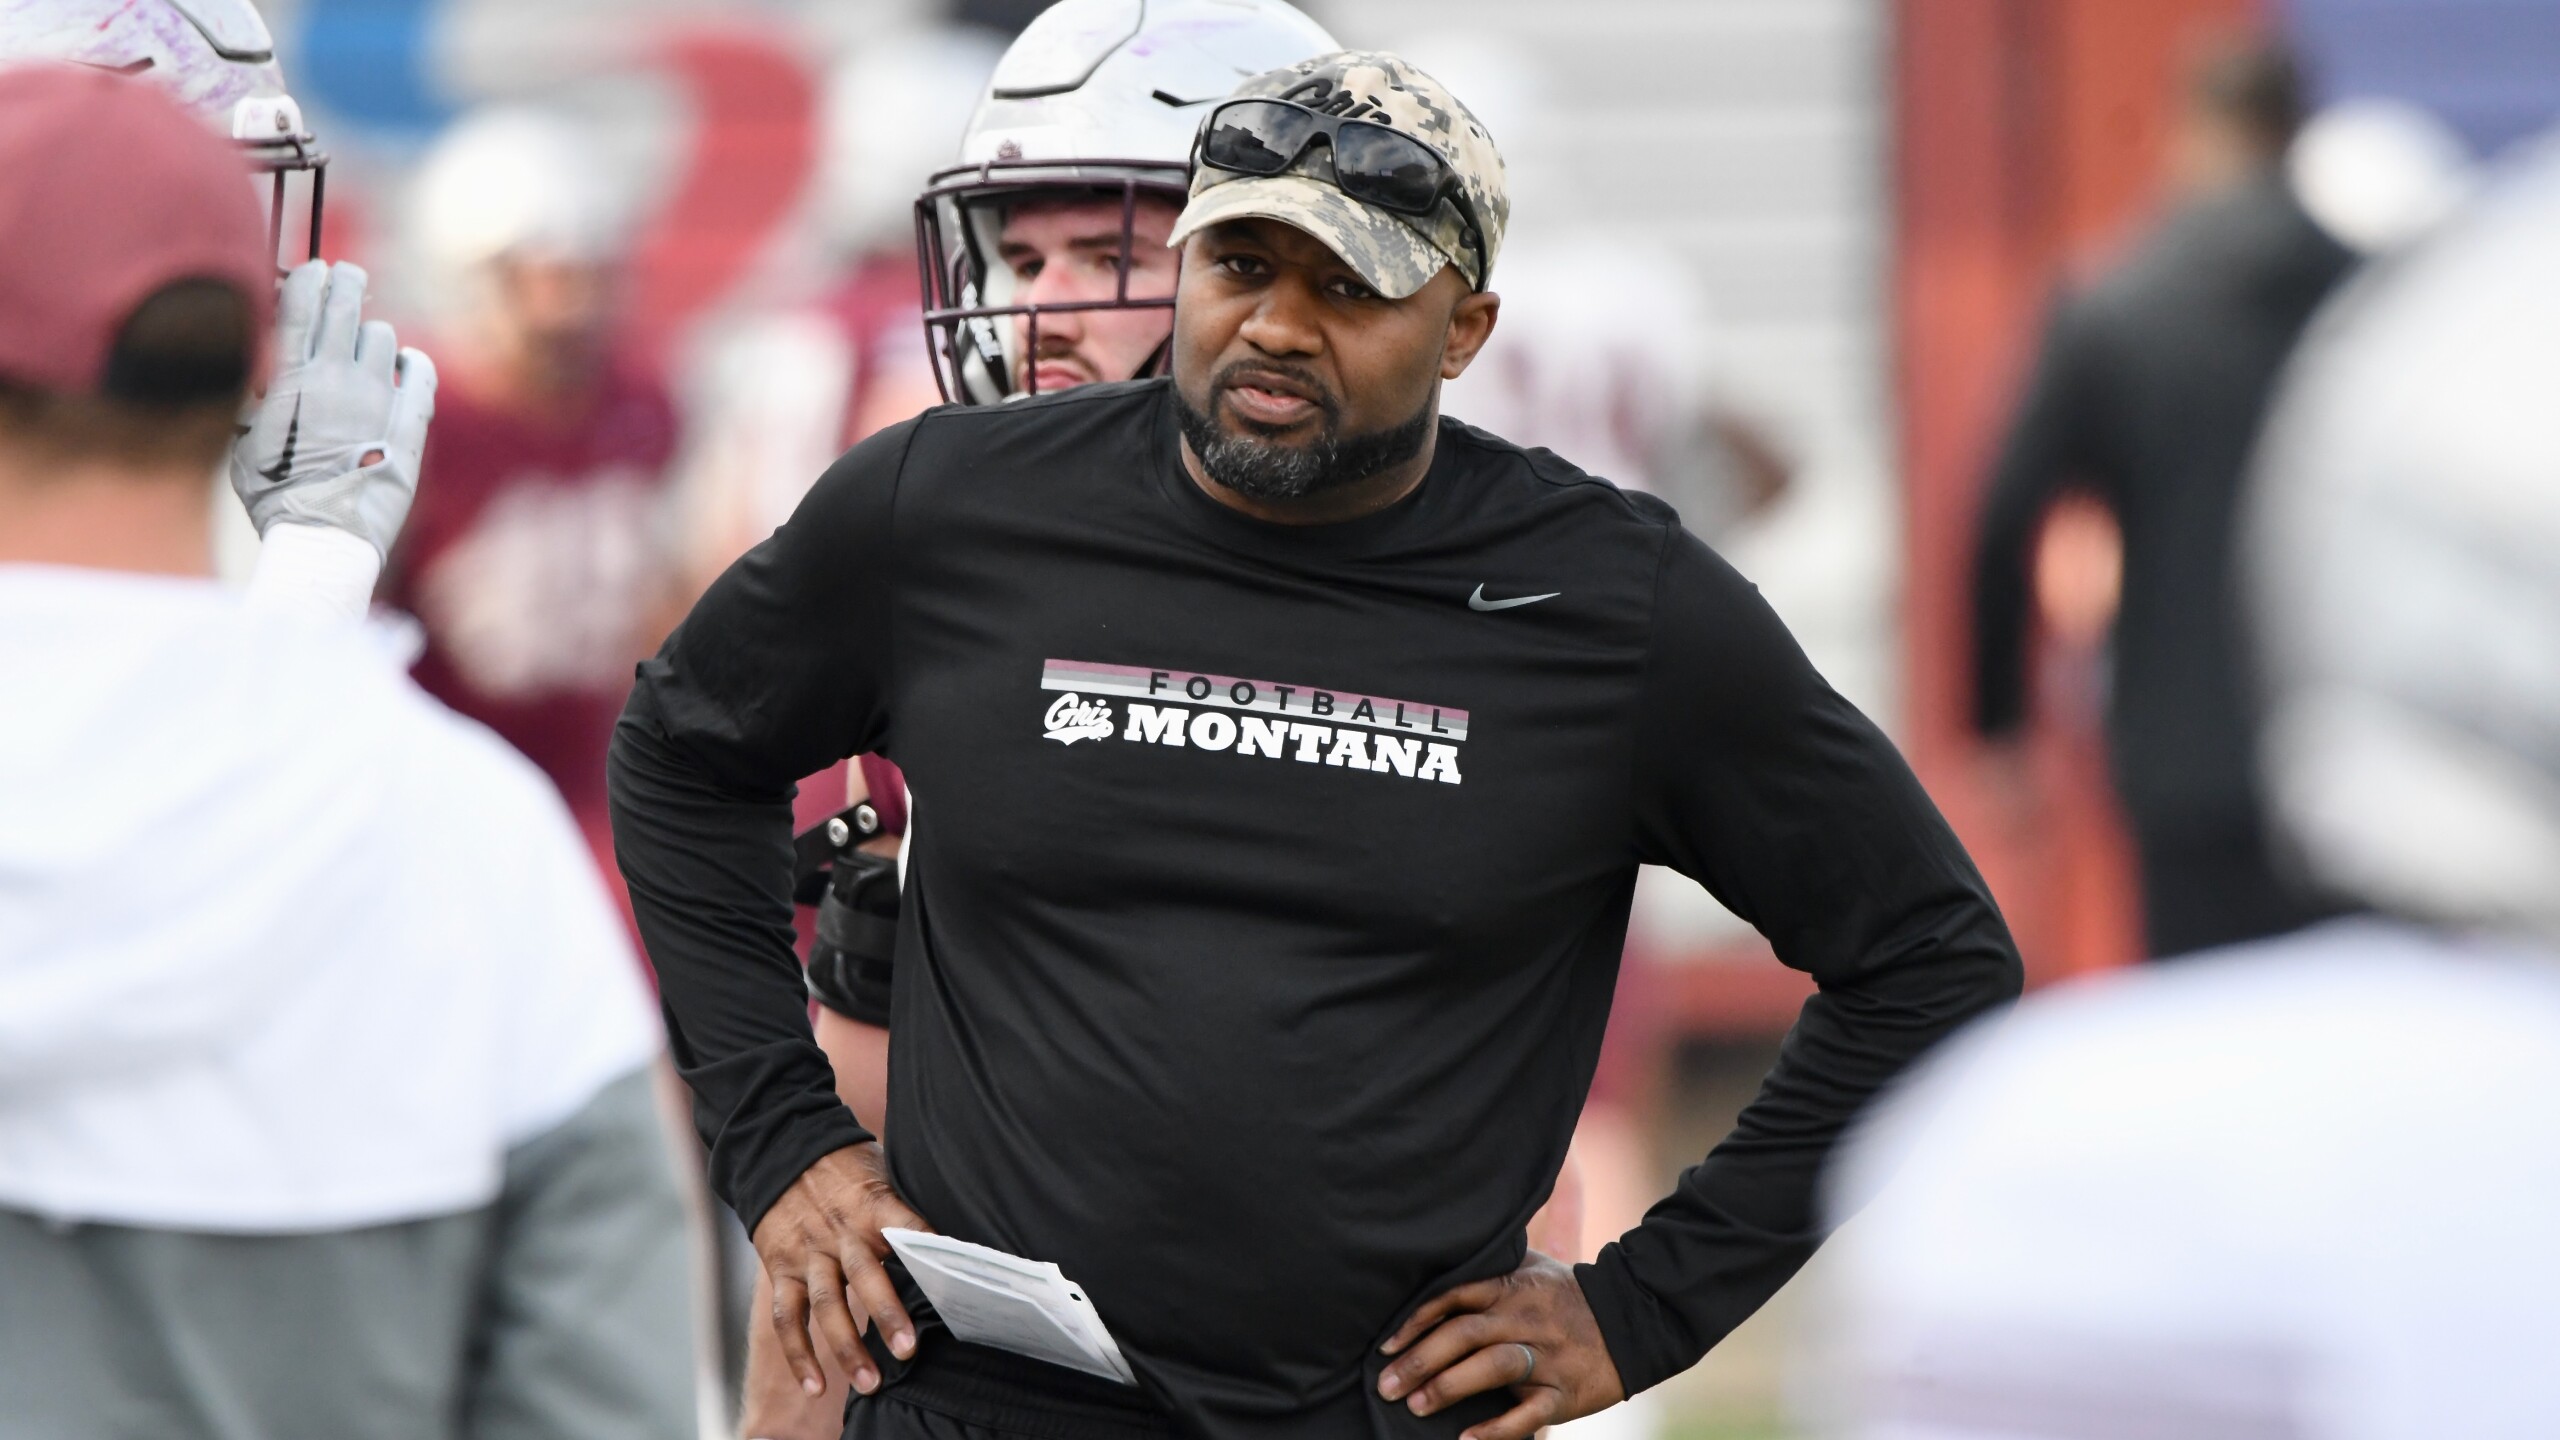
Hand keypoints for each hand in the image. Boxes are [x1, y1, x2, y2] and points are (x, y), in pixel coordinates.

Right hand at [230, 260, 435, 558]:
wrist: (324, 538)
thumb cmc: (275, 496)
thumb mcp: (243, 439)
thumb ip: (256, 395)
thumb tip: (264, 361)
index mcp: (288, 379)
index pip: (298, 305)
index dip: (307, 278)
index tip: (312, 269)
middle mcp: (335, 379)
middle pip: (344, 307)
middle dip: (345, 284)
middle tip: (348, 277)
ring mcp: (377, 398)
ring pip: (383, 336)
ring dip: (372, 336)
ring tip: (364, 350)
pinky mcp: (410, 423)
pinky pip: (421, 372)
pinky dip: (413, 363)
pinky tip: (405, 367)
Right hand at [751, 1142, 931, 1397]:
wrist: (780, 1146)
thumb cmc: (845, 1165)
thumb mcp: (881, 1172)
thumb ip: (905, 1208)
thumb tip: (953, 1240)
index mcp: (873, 1204)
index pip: (906, 1228)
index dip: (928, 1252)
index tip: (954, 1281)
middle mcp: (841, 1232)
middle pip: (864, 1275)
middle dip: (886, 1315)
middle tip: (908, 1351)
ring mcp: (809, 1253)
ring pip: (826, 1304)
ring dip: (846, 1347)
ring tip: (870, 1383)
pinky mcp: (782, 1269)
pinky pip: (786, 1317)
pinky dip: (799, 1354)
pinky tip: (815, 1385)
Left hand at [1377, 1251, 1625, 1439]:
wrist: (1633, 1317)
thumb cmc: (1565, 1293)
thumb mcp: (1529, 1267)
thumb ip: (1487, 1267)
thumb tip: (1432, 1268)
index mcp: (1512, 1287)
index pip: (1454, 1297)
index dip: (1416, 1321)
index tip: (1384, 1346)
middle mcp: (1526, 1319)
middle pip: (1466, 1334)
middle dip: (1421, 1361)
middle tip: (1386, 1386)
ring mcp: (1548, 1356)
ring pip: (1494, 1368)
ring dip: (1450, 1387)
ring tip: (1415, 1406)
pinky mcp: (1566, 1393)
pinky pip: (1530, 1413)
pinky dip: (1498, 1429)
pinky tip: (1466, 1439)